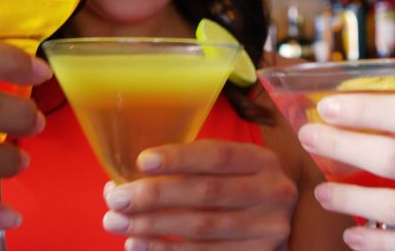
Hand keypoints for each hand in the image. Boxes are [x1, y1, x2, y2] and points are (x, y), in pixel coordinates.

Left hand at [101, 140, 297, 249]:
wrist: (278, 224)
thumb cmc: (239, 189)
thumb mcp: (231, 170)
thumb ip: (190, 169)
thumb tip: (125, 179)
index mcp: (263, 161)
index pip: (218, 155)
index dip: (179, 158)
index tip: (142, 161)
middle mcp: (272, 193)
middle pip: (206, 193)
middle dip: (155, 195)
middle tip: (116, 198)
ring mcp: (267, 230)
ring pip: (201, 227)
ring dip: (152, 226)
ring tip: (116, 222)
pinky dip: (165, 250)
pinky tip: (137, 244)